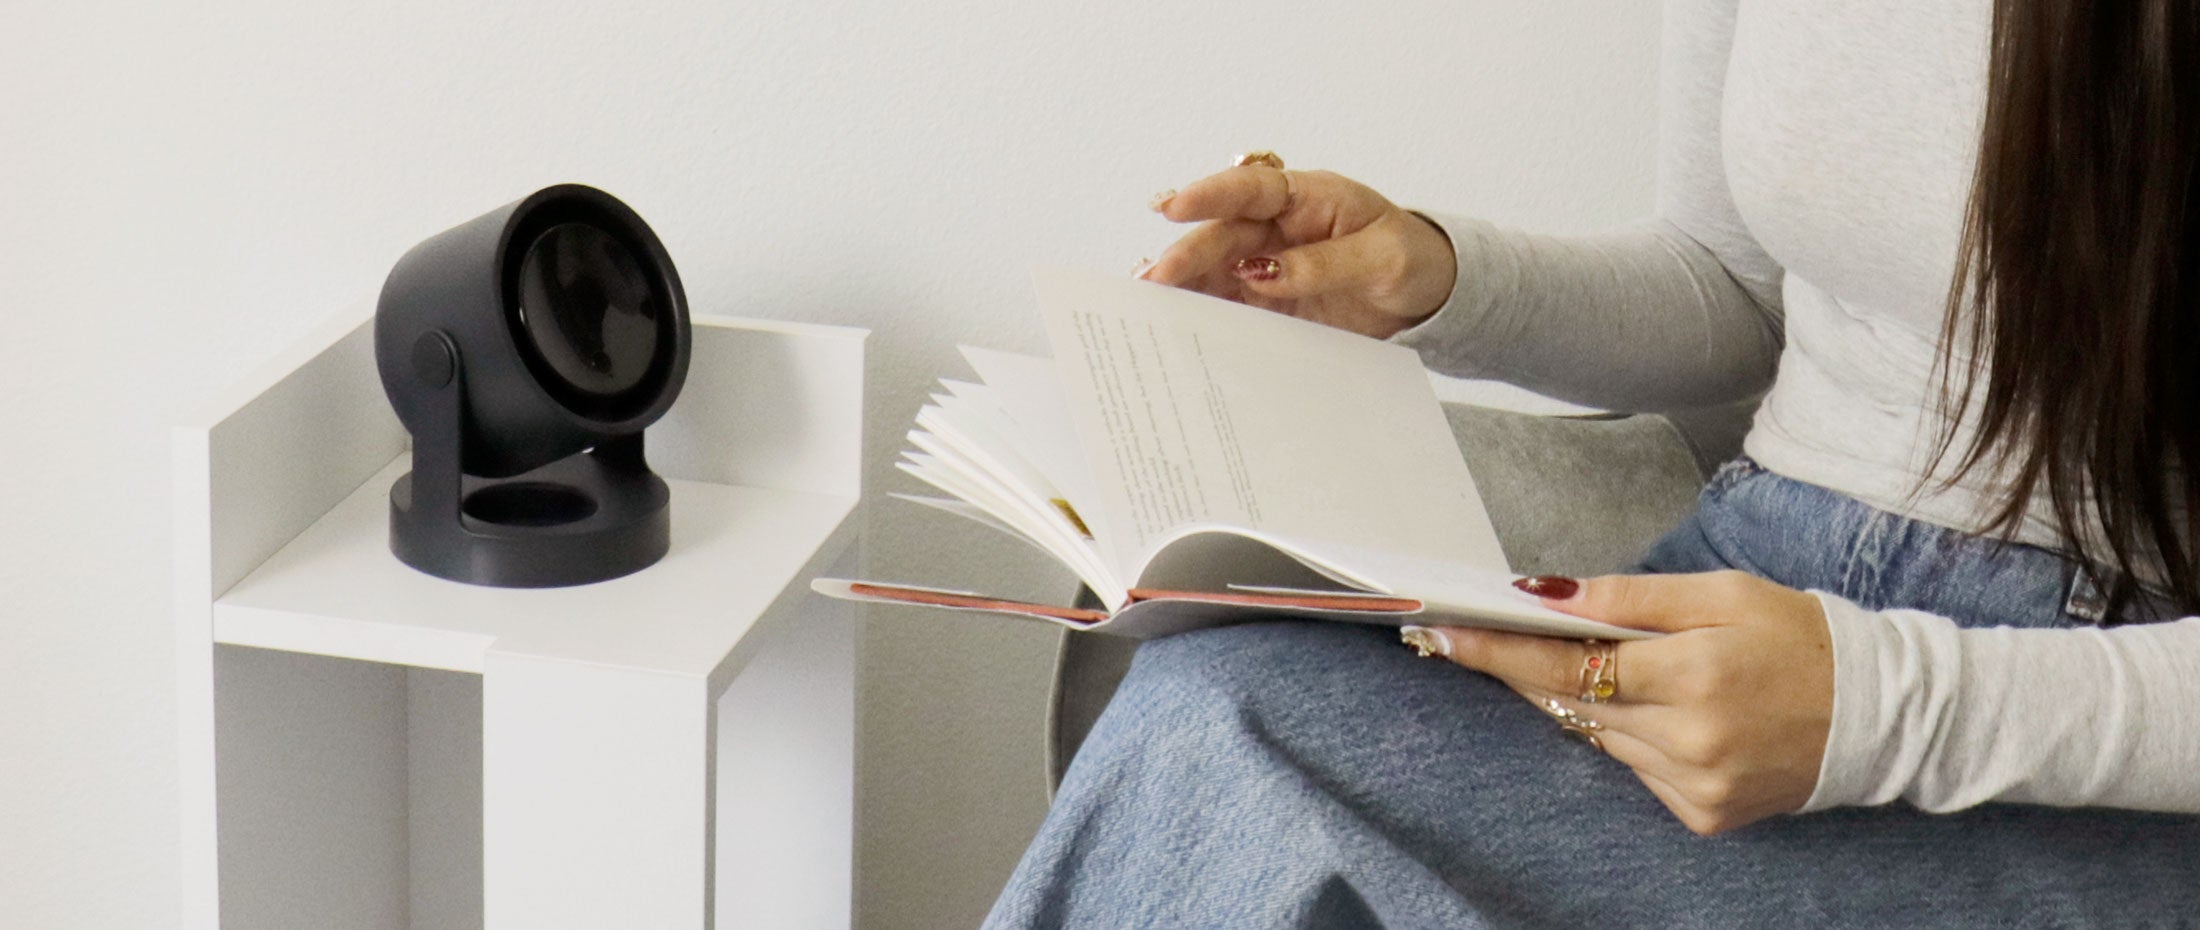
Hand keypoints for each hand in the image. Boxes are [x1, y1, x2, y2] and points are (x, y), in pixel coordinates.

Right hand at [1143, 165, 1457, 338]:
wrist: (1426, 295)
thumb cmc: (1410, 259)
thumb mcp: (1381, 259)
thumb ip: (1323, 264)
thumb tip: (1263, 271)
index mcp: (1309, 198)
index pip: (1252, 189)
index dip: (1210, 195)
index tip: (1173, 207)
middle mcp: (1279, 227)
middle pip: (1224, 236)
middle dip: (1187, 254)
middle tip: (1155, 278)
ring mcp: (1268, 264)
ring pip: (1215, 270)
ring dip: (1182, 285)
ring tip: (1146, 302)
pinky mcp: (1267, 300)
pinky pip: (1228, 304)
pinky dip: (1201, 313)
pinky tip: (1173, 324)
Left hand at [1413, 570, 1834, 834]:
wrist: (1878, 713)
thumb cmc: (1799, 637)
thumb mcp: (1721, 593)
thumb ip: (1630, 599)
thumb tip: (1548, 593)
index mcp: (1696, 674)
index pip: (1567, 664)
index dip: (1499, 649)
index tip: (1445, 631)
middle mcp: (1691, 739)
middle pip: (1572, 704)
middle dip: (1523, 669)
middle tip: (1474, 635)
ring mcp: (1696, 786)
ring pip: (1600, 737)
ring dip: (1583, 701)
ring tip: (1597, 664)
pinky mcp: (1704, 815)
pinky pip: (1636, 769)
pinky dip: (1631, 736)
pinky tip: (1659, 710)